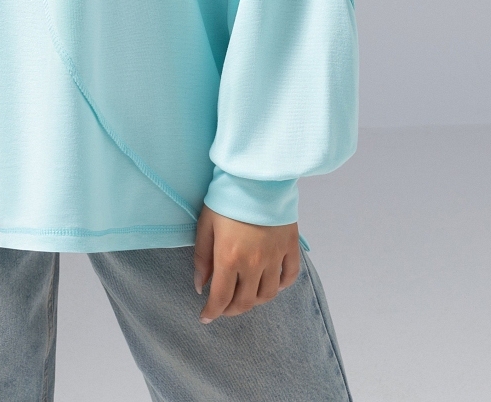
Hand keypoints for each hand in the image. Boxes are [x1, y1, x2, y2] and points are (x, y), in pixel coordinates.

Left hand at [193, 202, 300, 321]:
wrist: (256, 175)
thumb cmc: (226, 198)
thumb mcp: (205, 225)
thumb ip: (202, 258)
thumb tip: (200, 286)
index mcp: (230, 259)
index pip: (221, 298)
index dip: (212, 312)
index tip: (205, 316)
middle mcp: (254, 264)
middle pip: (246, 301)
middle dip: (231, 310)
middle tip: (223, 307)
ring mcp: (275, 256)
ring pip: (268, 294)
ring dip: (255, 301)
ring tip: (245, 295)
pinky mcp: (290, 246)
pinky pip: (289, 276)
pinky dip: (281, 286)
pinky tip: (271, 284)